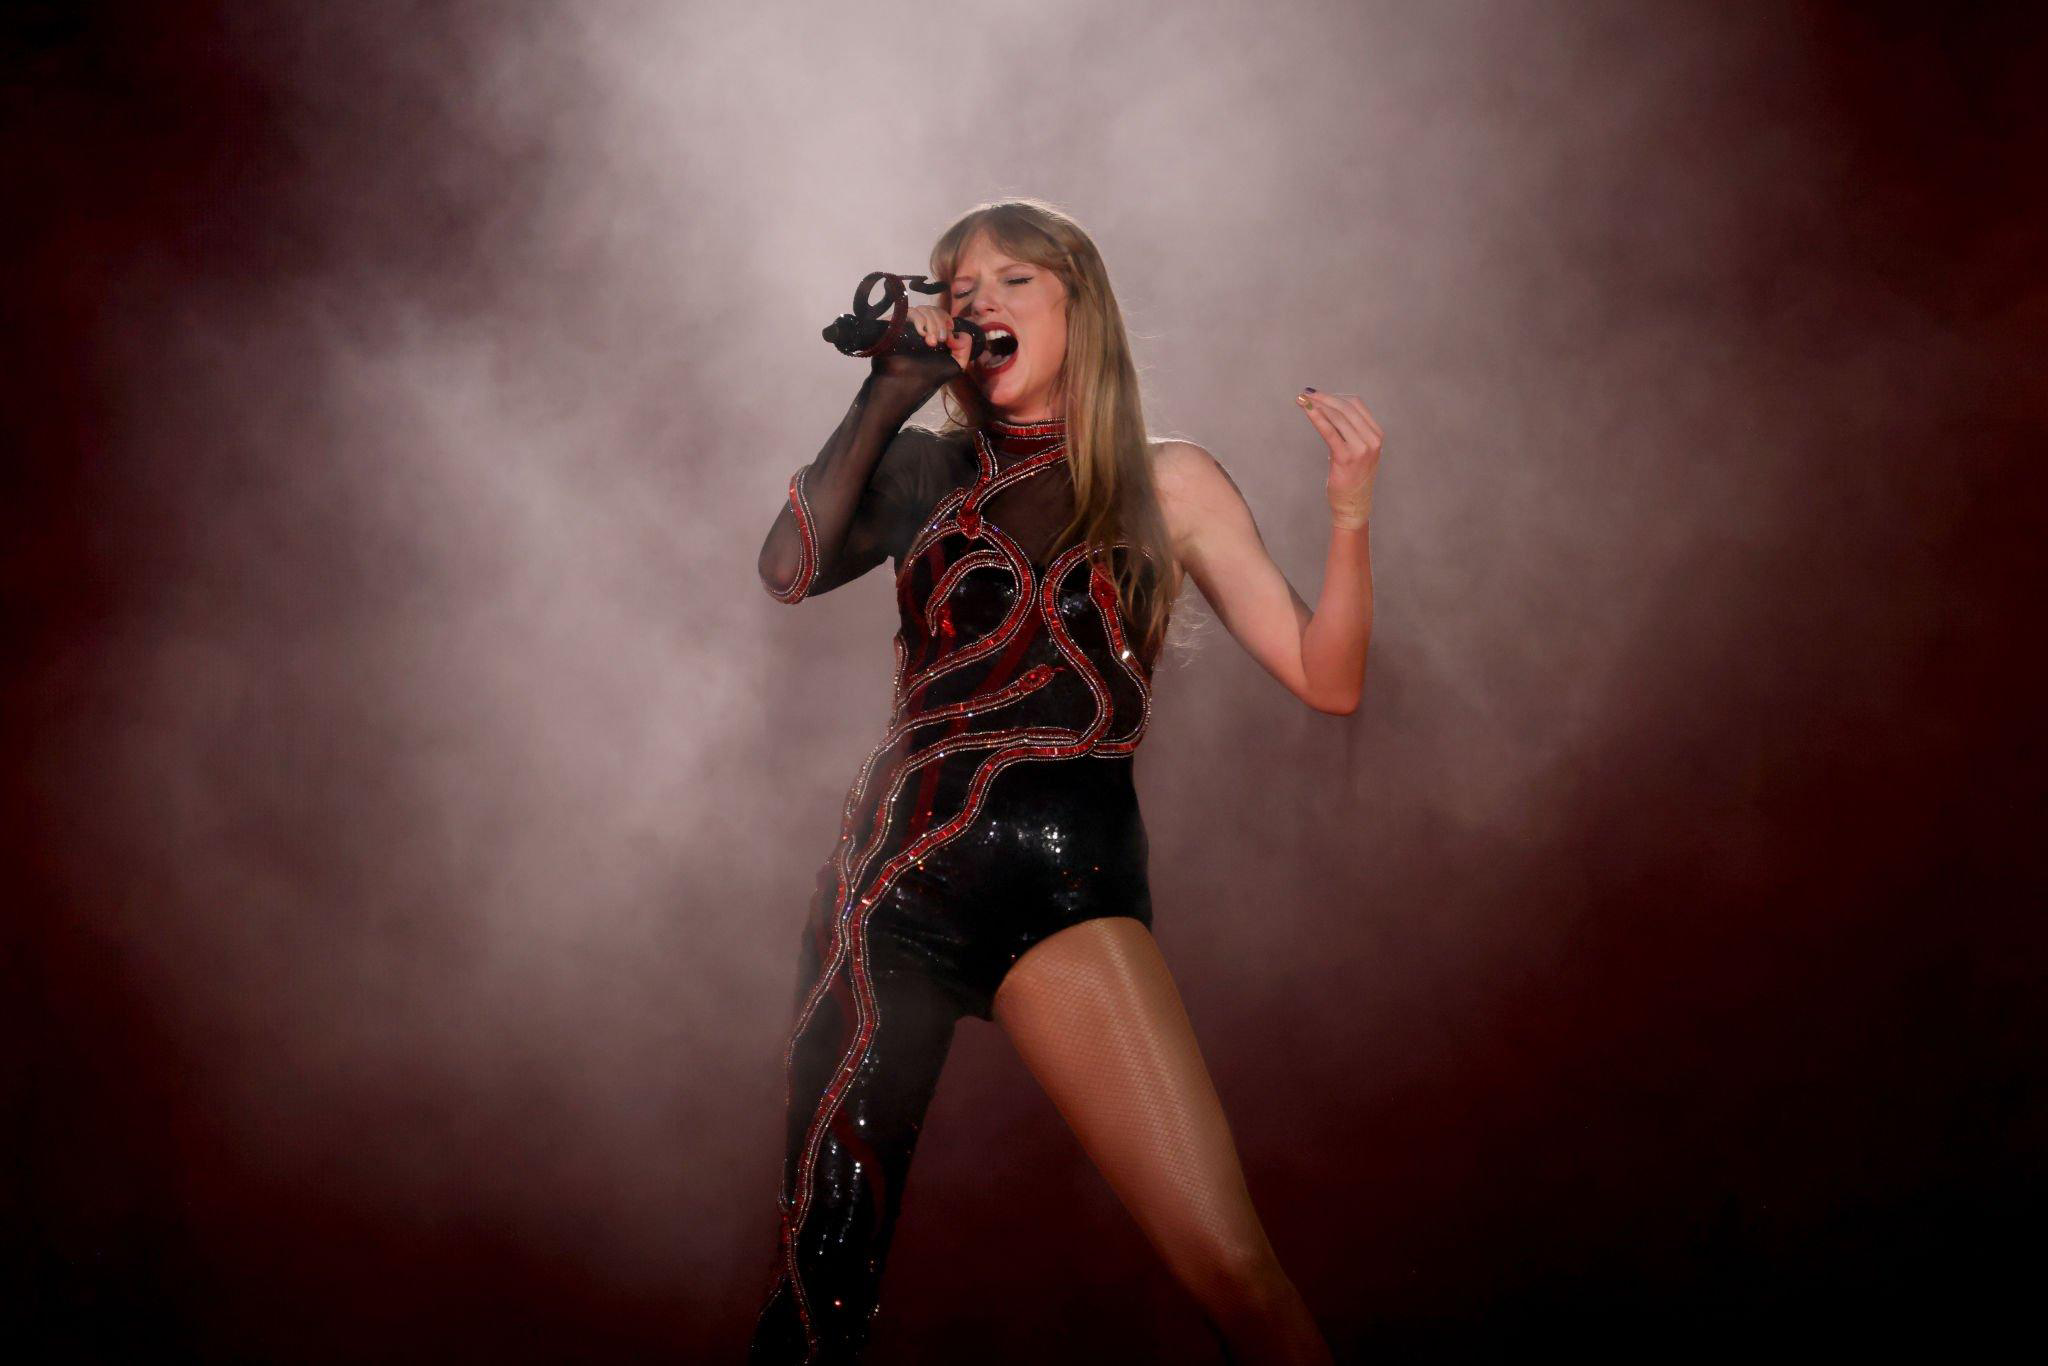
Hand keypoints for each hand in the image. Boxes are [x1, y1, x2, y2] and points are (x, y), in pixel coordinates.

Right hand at [869, 304, 971, 411]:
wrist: (903, 385)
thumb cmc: (925, 377)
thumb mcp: (953, 365)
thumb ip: (964, 350)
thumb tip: (959, 334)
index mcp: (930, 333)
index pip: (938, 313)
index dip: (945, 319)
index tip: (947, 336)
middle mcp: (917, 327)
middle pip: (931, 310)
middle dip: (939, 323)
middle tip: (939, 341)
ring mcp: (905, 324)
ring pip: (921, 310)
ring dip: (931, 324)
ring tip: (930, 342)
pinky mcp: (894, 324)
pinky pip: (909, 312)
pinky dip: (919, 321)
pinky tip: (921, 333)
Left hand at [1296, 388, 1382, 526]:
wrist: (1353, 504)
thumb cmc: (1352, 477)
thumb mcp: (1357, 450)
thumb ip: (1350, 430)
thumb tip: (1328, 407)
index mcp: (1377, 434)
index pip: (1356, 405)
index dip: (1336, 396)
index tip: (1319, 395)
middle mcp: (1372, 440)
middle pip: (1346, 408)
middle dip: (1325, 398)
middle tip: (1307, 393)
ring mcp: (1361, 449)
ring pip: (1338, 417)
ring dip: (1318, 405)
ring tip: (1303, 400)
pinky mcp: (1346, 458)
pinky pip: (1329, 432)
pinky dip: (1317, 418)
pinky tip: (1307, 410)